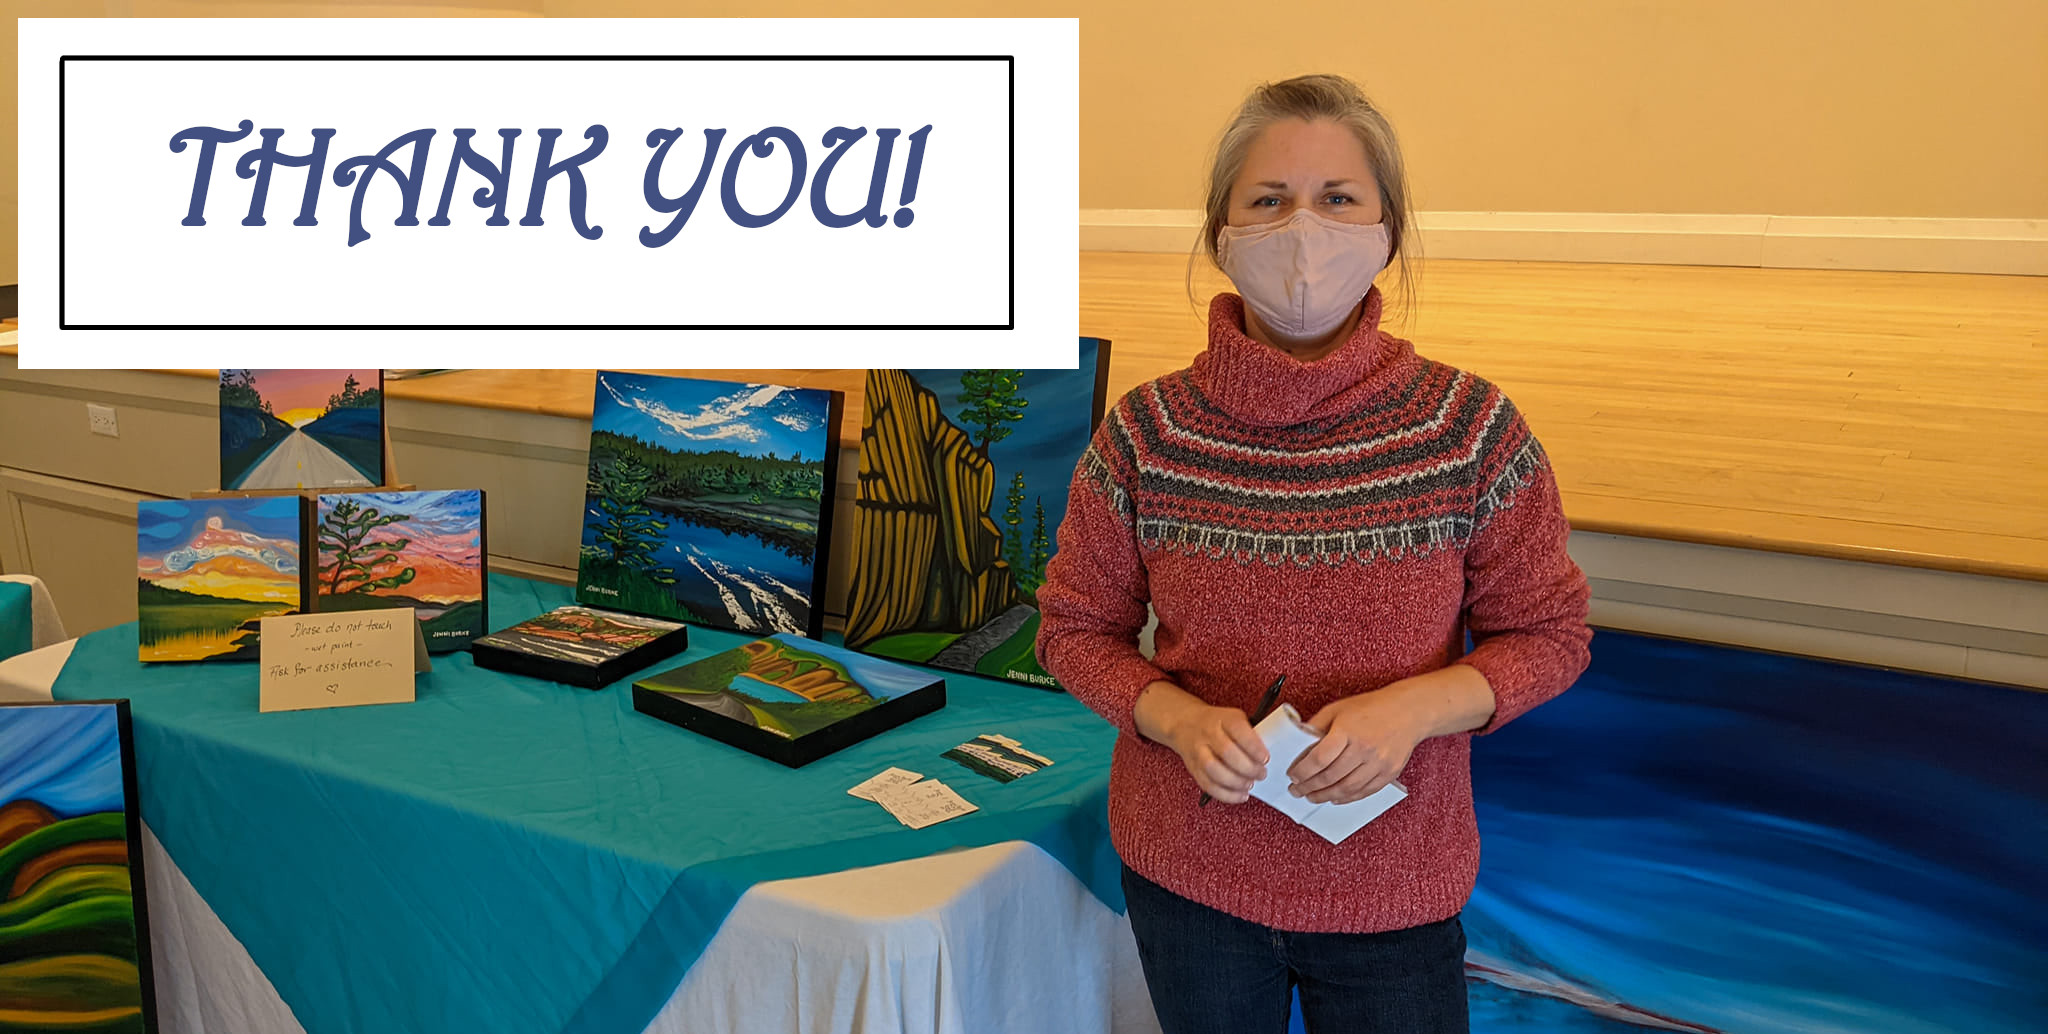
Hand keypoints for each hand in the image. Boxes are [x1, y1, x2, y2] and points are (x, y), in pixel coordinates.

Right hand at [1134, 682, 1269, 803]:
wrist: (1186, 724)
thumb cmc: (1219, 724)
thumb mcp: (1235, 718)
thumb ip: (1250, 733)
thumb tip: (1273, 752)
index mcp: (1223, 719)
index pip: (1239, 731)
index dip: (1254, 747)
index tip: (1266, 758)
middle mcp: (1208, 734)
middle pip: (1227, 753)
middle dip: (1248, 768)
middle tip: (1261, 774)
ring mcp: (1198, 751)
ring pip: (1214, 770)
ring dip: (1236, 782)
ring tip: (1249, 785)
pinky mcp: (1193, 768)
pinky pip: (1208, 785)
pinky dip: (1226, 794)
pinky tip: (1240, 795)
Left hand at [1287, 689, 1425, 804]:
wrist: (1408, 712)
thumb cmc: (1373, 708)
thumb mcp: (1338, 709)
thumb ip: (1317, 726)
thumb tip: (1298, 743)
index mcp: (1348, 731)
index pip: (1319, 758)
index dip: (1303, 771)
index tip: (1292, 776)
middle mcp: (1364, 749)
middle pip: (1330, 777)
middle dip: (1309, 787)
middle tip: (1297, 791)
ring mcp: (1378, 763)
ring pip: (1346, 788)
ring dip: (1325, 796)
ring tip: (1312, 797)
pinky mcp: (1389, 774)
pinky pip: (1364, 792)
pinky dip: (1347, 798)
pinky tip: (1334, 798)